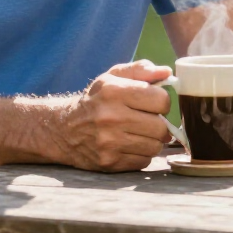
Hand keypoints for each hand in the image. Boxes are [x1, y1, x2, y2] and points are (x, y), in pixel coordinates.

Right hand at [53, 59, 173, 171]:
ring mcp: (109, 143)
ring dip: (152, 140)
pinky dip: (142, 154)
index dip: (162, 101)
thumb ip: (141, 70)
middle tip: (149, 120)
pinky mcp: (109, 163)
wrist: (64, 130)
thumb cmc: (96, 99)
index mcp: (114, 91)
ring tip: (140, 132)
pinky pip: (144, 161)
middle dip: (160, 123)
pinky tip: (130, 145)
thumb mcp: (113, 77)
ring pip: (155, 146)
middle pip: (160, 127)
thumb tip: (167, 73)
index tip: (153, 103)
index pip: (161, 100)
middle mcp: (110, 117)